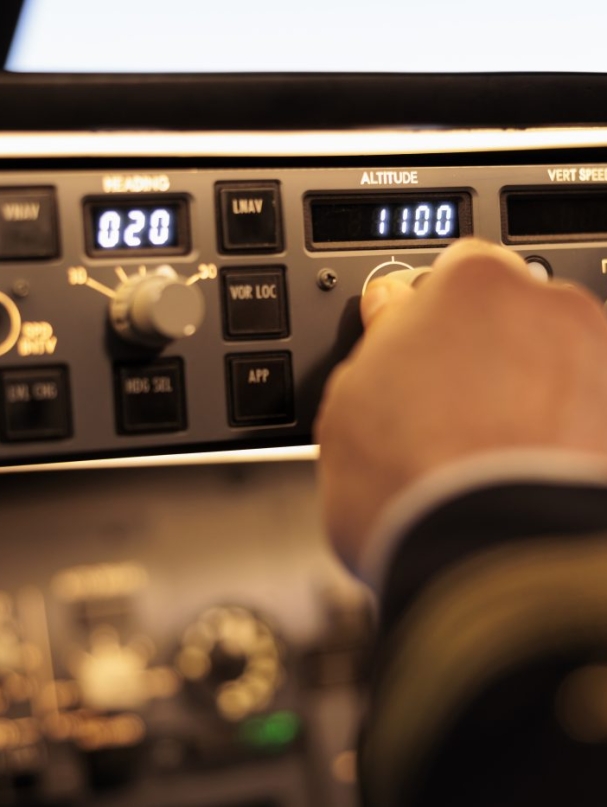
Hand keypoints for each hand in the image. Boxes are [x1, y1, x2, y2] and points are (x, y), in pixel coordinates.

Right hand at [315, 238, 606, 567]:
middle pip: (507, 318)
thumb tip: (389, 313)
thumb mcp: (347, 403)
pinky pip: (584, 410)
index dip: (422, 319)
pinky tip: (526, 475)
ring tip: (490, 457)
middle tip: (446, 415)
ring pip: (552, 365)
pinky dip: (564, 432)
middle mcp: (550, 307)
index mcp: (471, 284)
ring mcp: (600, 362)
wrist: (492, 565)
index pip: (444, 274)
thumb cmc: (414, 485)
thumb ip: (377, 339)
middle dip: (480, 354)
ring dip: (527, 392)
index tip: (413, 352)